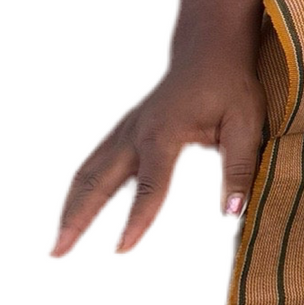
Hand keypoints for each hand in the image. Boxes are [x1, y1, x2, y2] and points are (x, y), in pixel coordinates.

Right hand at [51, 43, 266, 255]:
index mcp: (164, 132)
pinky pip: (92, 165)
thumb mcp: (246, 124)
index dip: (137, 219)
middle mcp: (136, 132)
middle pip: (97, 181)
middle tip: (57, 252)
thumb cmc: (231, 87)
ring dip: (69, 208)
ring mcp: (125, 131)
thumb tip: (231, 212)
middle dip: (76, 218)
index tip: (121, 249)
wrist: (209, 52)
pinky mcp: (123, 133)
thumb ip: (239, 167)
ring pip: (86, 173)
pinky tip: (71, 213)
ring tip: (57, 243)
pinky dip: (77, 190)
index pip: (149, 185)